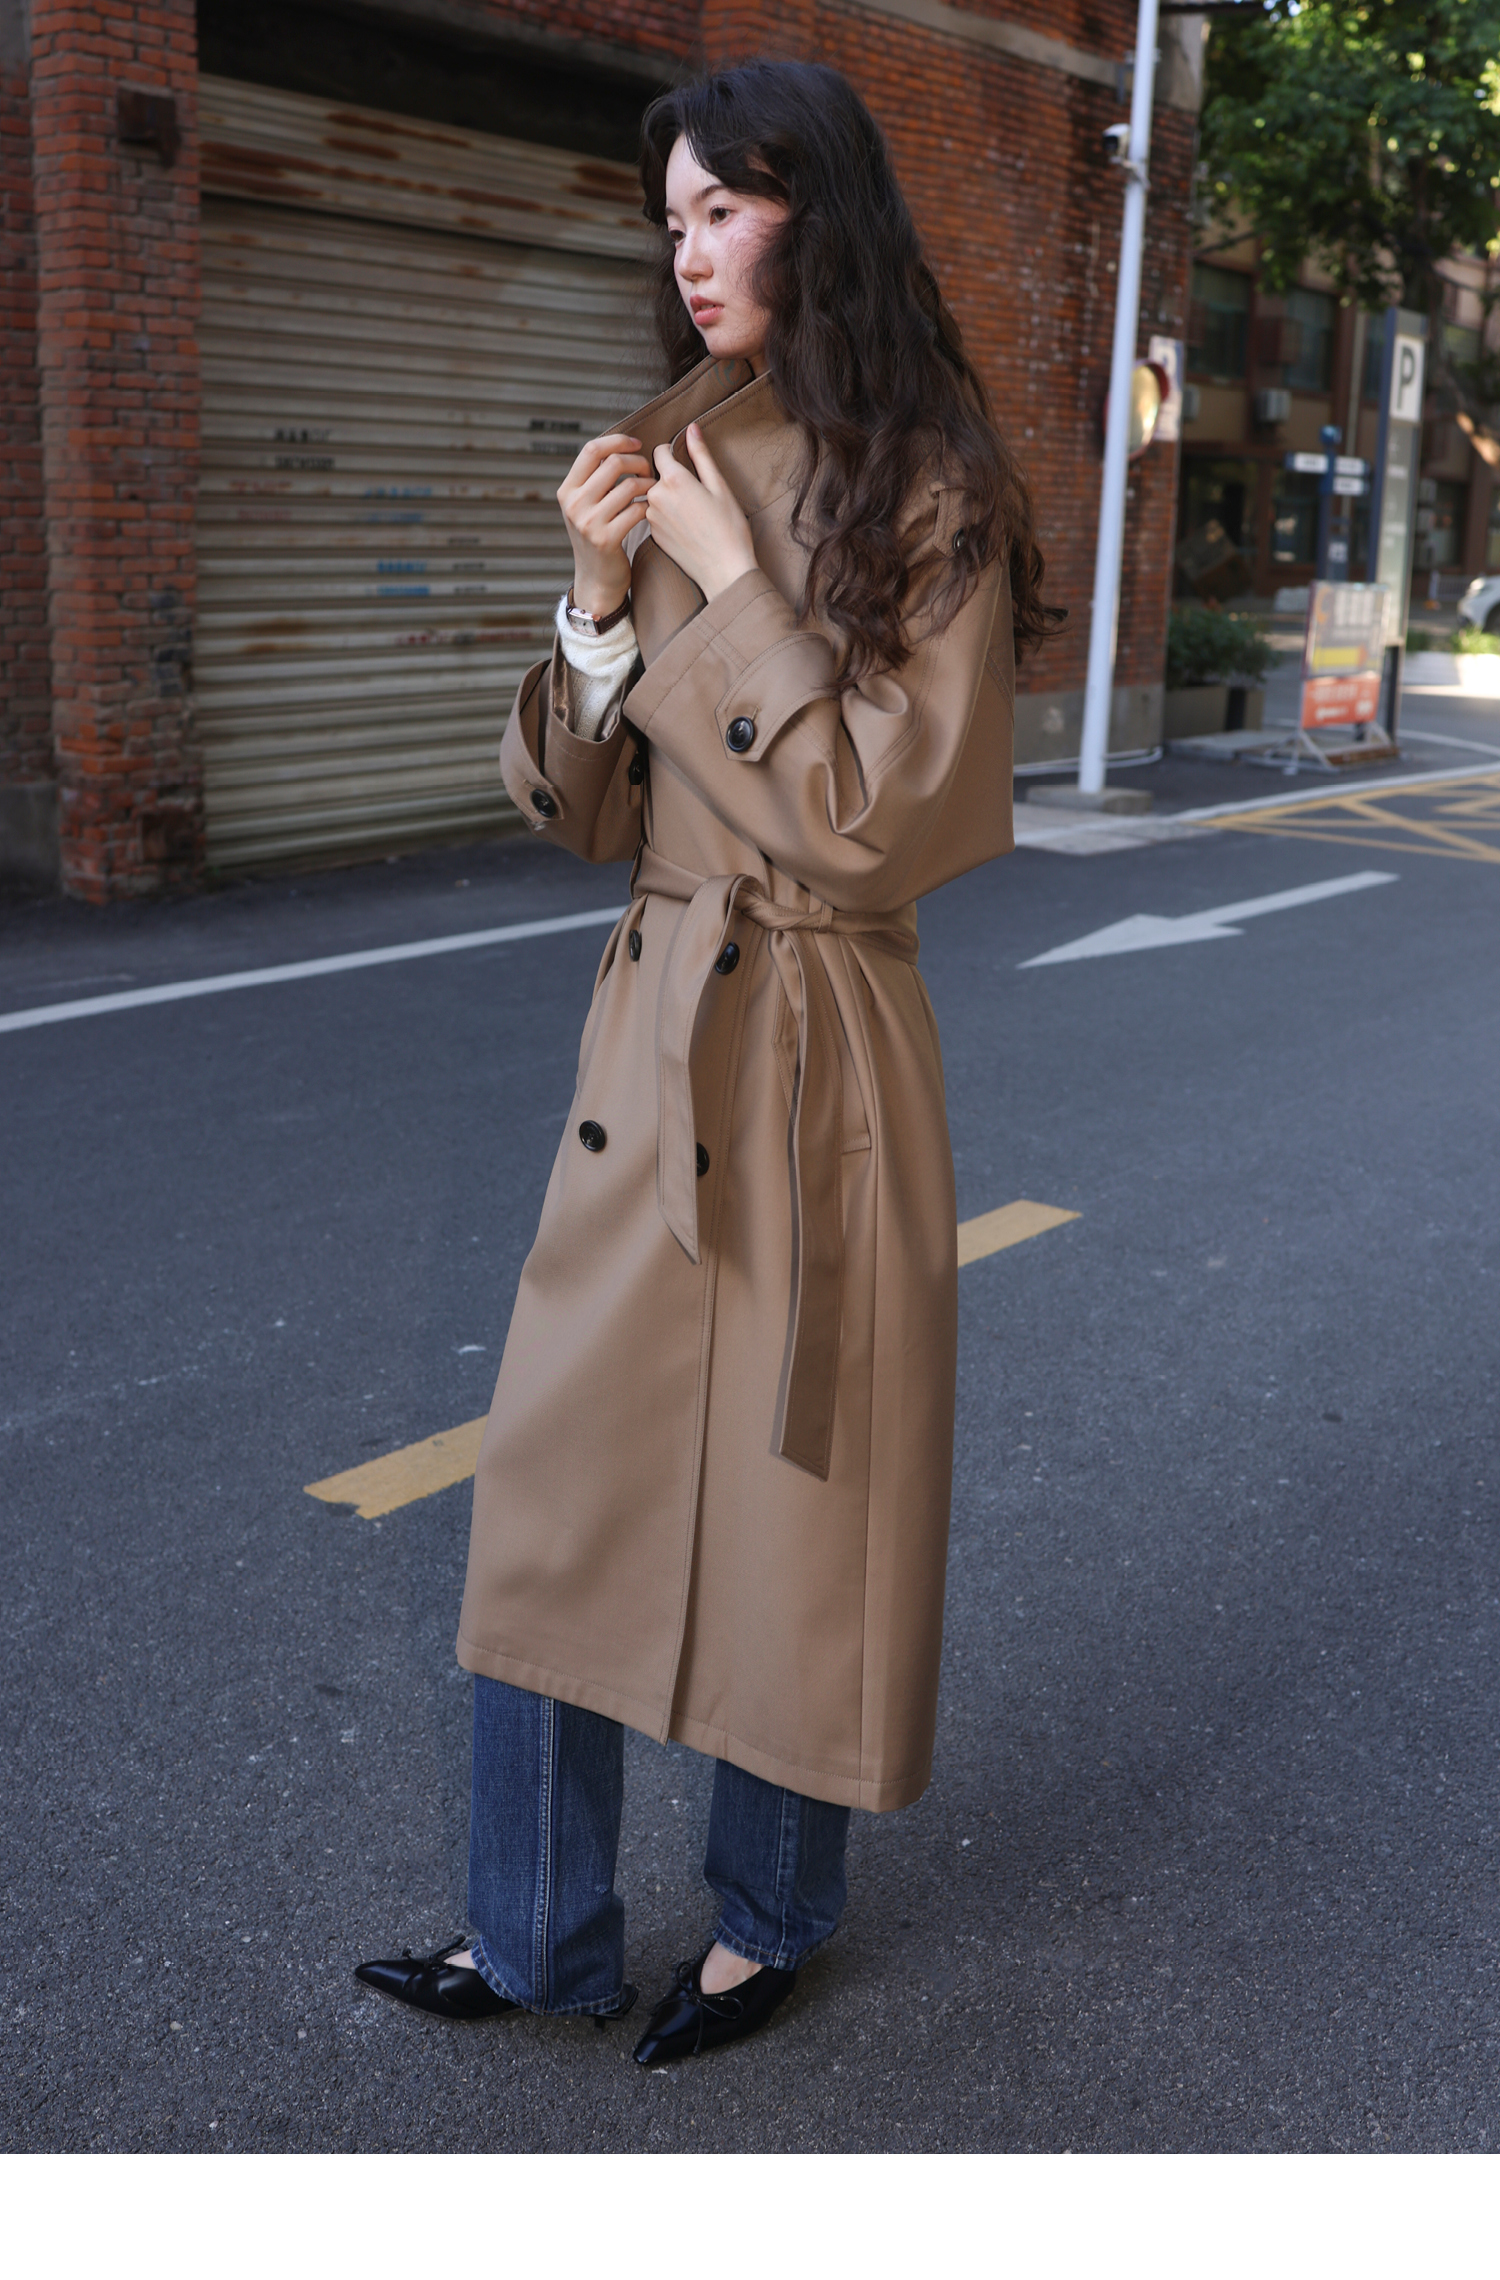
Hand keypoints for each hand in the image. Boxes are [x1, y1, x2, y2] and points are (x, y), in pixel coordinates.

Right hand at [558, 432, 652, 616]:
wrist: (596, 579)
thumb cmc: (597, 537)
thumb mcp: (585, 506)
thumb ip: (594, 479)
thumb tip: (620, 446)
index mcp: (567, 490)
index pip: (592, 450)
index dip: (618, 441)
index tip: (637, 444)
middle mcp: (574, 504)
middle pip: (613, 463)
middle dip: (638, 462)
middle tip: (648, 471)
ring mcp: (588, 523)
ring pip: (629, 486)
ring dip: (648, 485)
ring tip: (653, 491)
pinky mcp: (606, 539)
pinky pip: (637, 510)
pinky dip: (649, 507)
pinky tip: (650, 510)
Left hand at [644, 425, 757, 600]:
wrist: (724, 570)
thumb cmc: (728, 528)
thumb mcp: (719, 486)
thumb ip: (701, 454)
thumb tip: (691, 428)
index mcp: (673, 480)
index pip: (659, 452)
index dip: (672, 452)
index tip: (684, 460)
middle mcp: (656, 497)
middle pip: (656, 475)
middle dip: (672, 478)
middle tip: (695, 493)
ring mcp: (652, 518)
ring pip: (655, 496)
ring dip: (668, 498)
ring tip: (692, 513)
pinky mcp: (653, 536)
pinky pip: (656, 516)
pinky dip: (667, 517)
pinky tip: (686, 527)